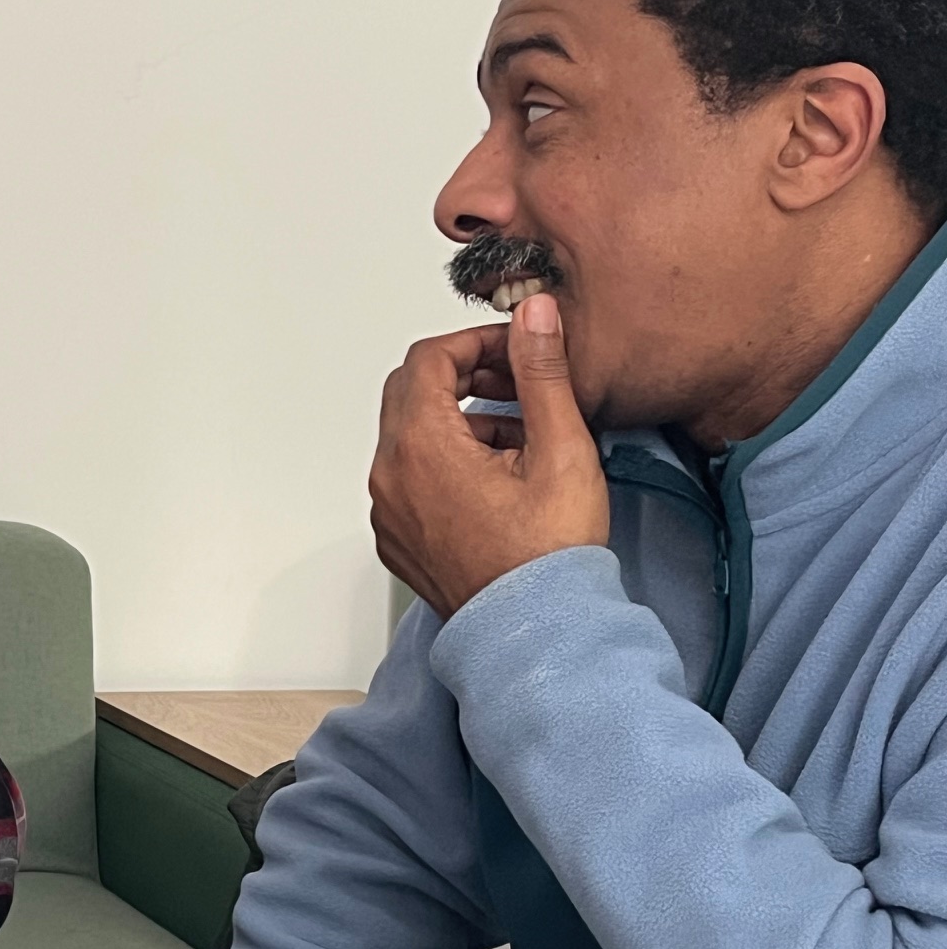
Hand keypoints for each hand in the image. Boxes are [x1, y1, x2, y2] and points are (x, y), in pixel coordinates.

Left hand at [369, 293, 608, 618]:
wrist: (536, 633)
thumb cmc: (548, 556)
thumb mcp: (559, 449)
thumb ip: (541, 372)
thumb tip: (533, 315)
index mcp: (419, 447)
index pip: (428, 359)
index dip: (474, 343)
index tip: (514, 350)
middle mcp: (390, 477)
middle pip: (410, 392)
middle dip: (462, 377)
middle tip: (515, 386)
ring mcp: (388, 512)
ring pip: (409, 437)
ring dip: (457, 422)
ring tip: (521, 440)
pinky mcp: (398, 540)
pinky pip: (409, 479)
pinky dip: (444, 462)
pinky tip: (498, 480)